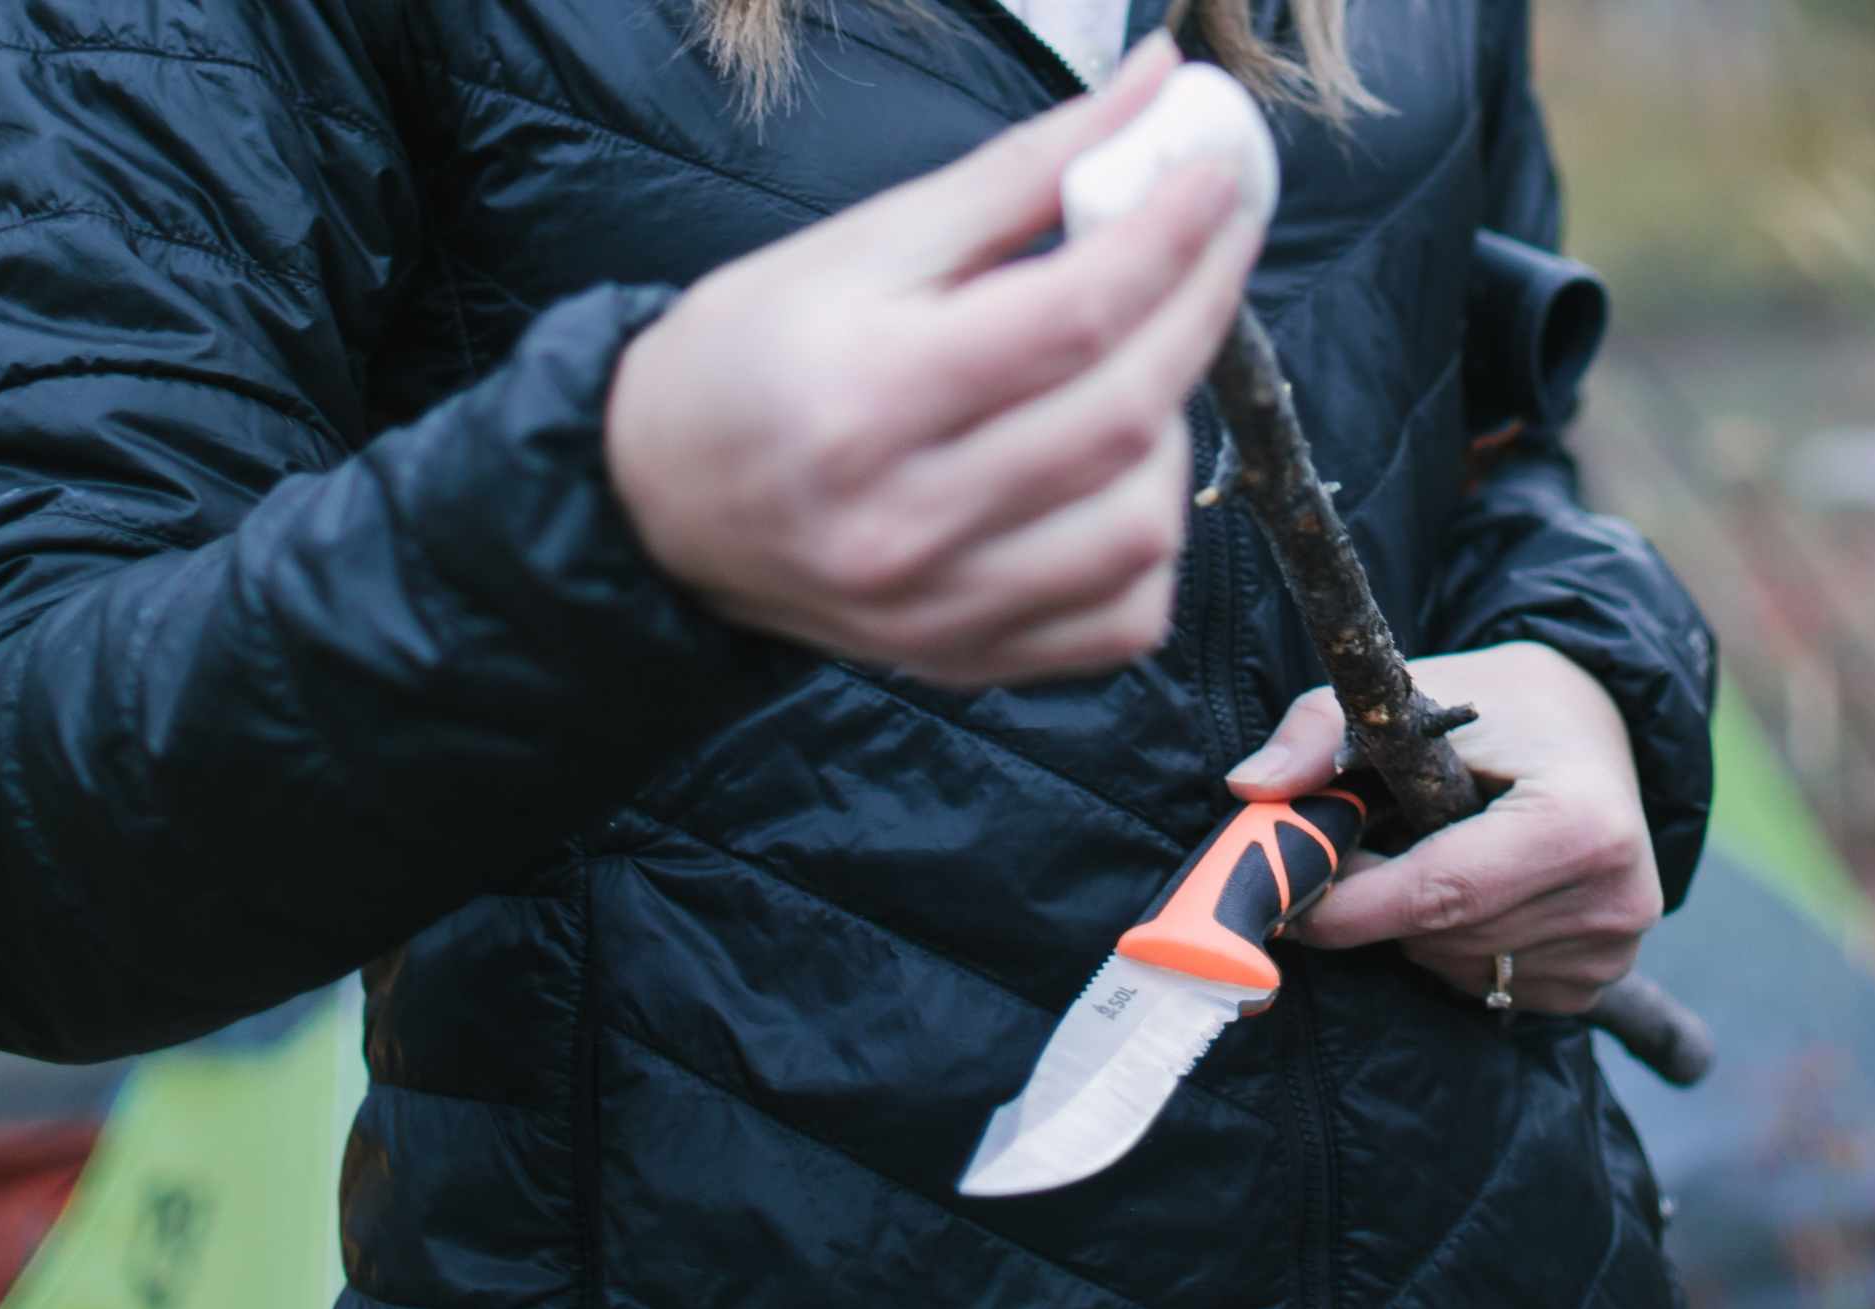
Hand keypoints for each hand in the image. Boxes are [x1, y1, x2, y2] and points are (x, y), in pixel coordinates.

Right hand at [606, 34, 1264, 686]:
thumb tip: (1157, 83)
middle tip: (1219, 239)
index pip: (1072, 314)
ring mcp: (940, 608)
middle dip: (1200, 308)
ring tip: (1132, 367)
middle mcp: (903, 521)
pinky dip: (1152, 540)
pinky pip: (1126, 618)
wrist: (654, 497)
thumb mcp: (869, 242)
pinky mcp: (970, 660)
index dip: (1172, 235)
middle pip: (1122, 416)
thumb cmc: (759, 352)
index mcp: (863, 394)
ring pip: (1142, 529)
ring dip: (1173, 429)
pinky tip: (1114, 475)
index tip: (1220, 173)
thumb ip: (1023, 171)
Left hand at [1225, 642, 1662, 1013]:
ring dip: (1415, 927)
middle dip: (1375, 907)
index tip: (1289, 888)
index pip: (1438, 893)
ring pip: (1455, 968)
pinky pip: (1486, 987)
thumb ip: (1322, 732)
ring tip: (1431, 852)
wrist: (1601, 728)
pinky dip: (1454, 947)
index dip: (1349, 901)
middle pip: (1440, 936)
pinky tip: (1474, 890)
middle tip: (1357, 852)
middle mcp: (1614, 897)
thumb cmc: (1506, 709)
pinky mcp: (1597, 979)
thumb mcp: (1419, 694)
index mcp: (1581, 824)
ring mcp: (1611, 948)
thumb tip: (1250, 788)